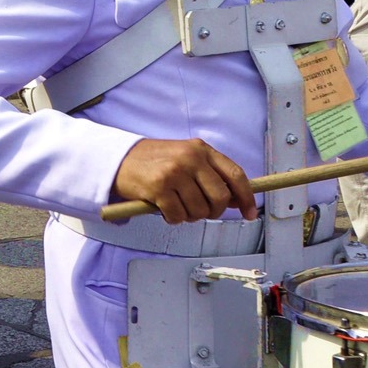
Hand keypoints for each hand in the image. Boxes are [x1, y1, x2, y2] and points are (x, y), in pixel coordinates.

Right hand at [110, 138, 256, 223]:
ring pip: (200, 210)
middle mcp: (190, 158)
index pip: (236, 175)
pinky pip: (178, 216)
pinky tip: (164, 209)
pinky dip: (173, 219)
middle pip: (220, 197)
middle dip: (213, 212)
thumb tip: (237, 201)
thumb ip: (210, 174)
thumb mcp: (186, 158)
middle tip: (201, 212)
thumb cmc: (154, 162)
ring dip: (190, 216)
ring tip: (177, 207)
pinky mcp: (159, 187)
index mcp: (201, 149)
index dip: (246, 197)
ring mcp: (175, 172)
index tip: (250, 214)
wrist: (118, 159)